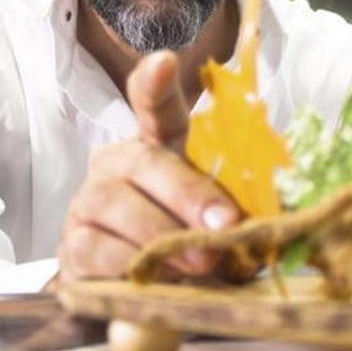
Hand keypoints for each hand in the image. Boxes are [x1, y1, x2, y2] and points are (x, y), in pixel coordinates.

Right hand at [56, 52, 240, 284]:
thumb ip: (243, 207)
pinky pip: (93, 248)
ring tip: (199, 262)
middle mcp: (118, 164)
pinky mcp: (72, 245)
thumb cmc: (191, 241)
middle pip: (145, 162)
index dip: (156, 84)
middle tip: (225, 225)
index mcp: (160, 146)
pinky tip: (154, 276)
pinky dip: (127, 264)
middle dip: (189, 194)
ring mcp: (89, 201)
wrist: (145, 288)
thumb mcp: (224, 219)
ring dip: (160, 234)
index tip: (164, 62)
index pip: (156, 106)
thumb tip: (279, 211)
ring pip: (114, 204)